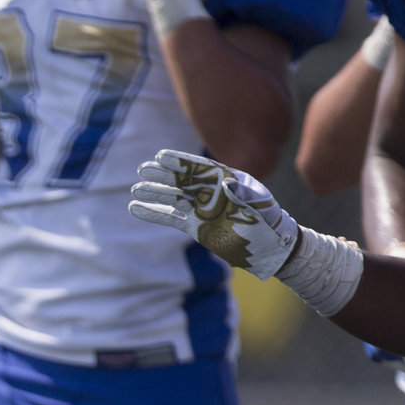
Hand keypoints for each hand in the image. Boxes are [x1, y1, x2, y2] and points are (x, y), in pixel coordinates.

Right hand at [127, 149, 300, 277]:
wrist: (269, 248)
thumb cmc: (268, 223)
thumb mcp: (259, 206)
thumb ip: (243, 193)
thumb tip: (226, 182)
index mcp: (226, 180)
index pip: (199, 167)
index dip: (180, 161)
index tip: (161, 156)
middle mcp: (210, 192)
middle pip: (182, 180)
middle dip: (162, 174)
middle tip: (142, 169)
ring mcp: (200, 209)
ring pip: (172, 197)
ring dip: (154, 192)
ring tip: (136, 189)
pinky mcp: (194, 226)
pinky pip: (169, 217)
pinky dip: (153, 213)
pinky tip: (135, 208)